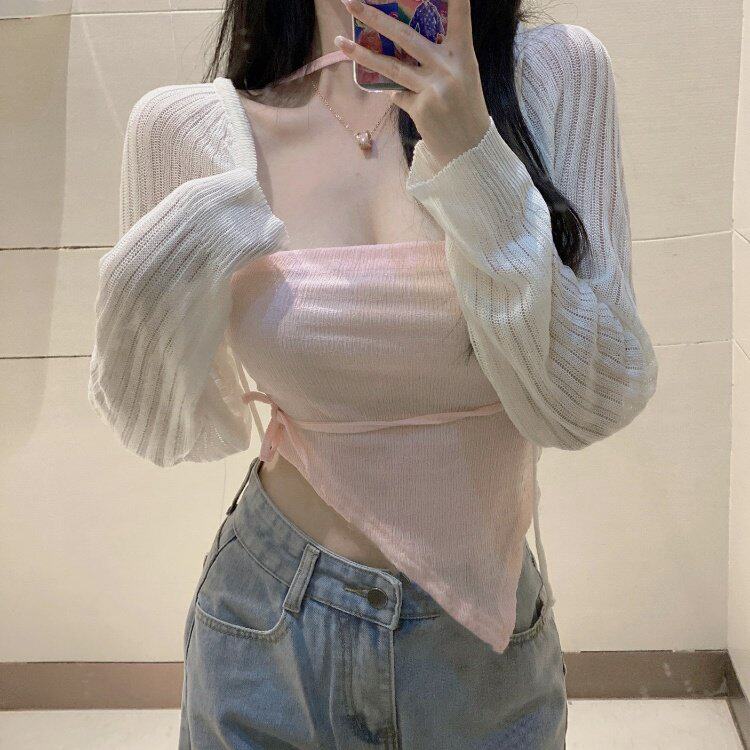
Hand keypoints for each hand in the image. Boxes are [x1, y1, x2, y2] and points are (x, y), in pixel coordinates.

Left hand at [335, 0, 490, 169]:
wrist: (470, 148)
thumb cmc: (465, 108)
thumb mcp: (462, 76)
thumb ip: (439, 58)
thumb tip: (400, 46)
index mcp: (463, 54)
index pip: (460, 16)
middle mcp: (448, 67)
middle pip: (405, 36)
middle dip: (375, 16)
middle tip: (351, 1)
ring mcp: (433, 88)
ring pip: (391, 66)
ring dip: (361, 53)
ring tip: (340, 41)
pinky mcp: (420, 108)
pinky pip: (397, 94)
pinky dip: (394, 92)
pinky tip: (398, 95)